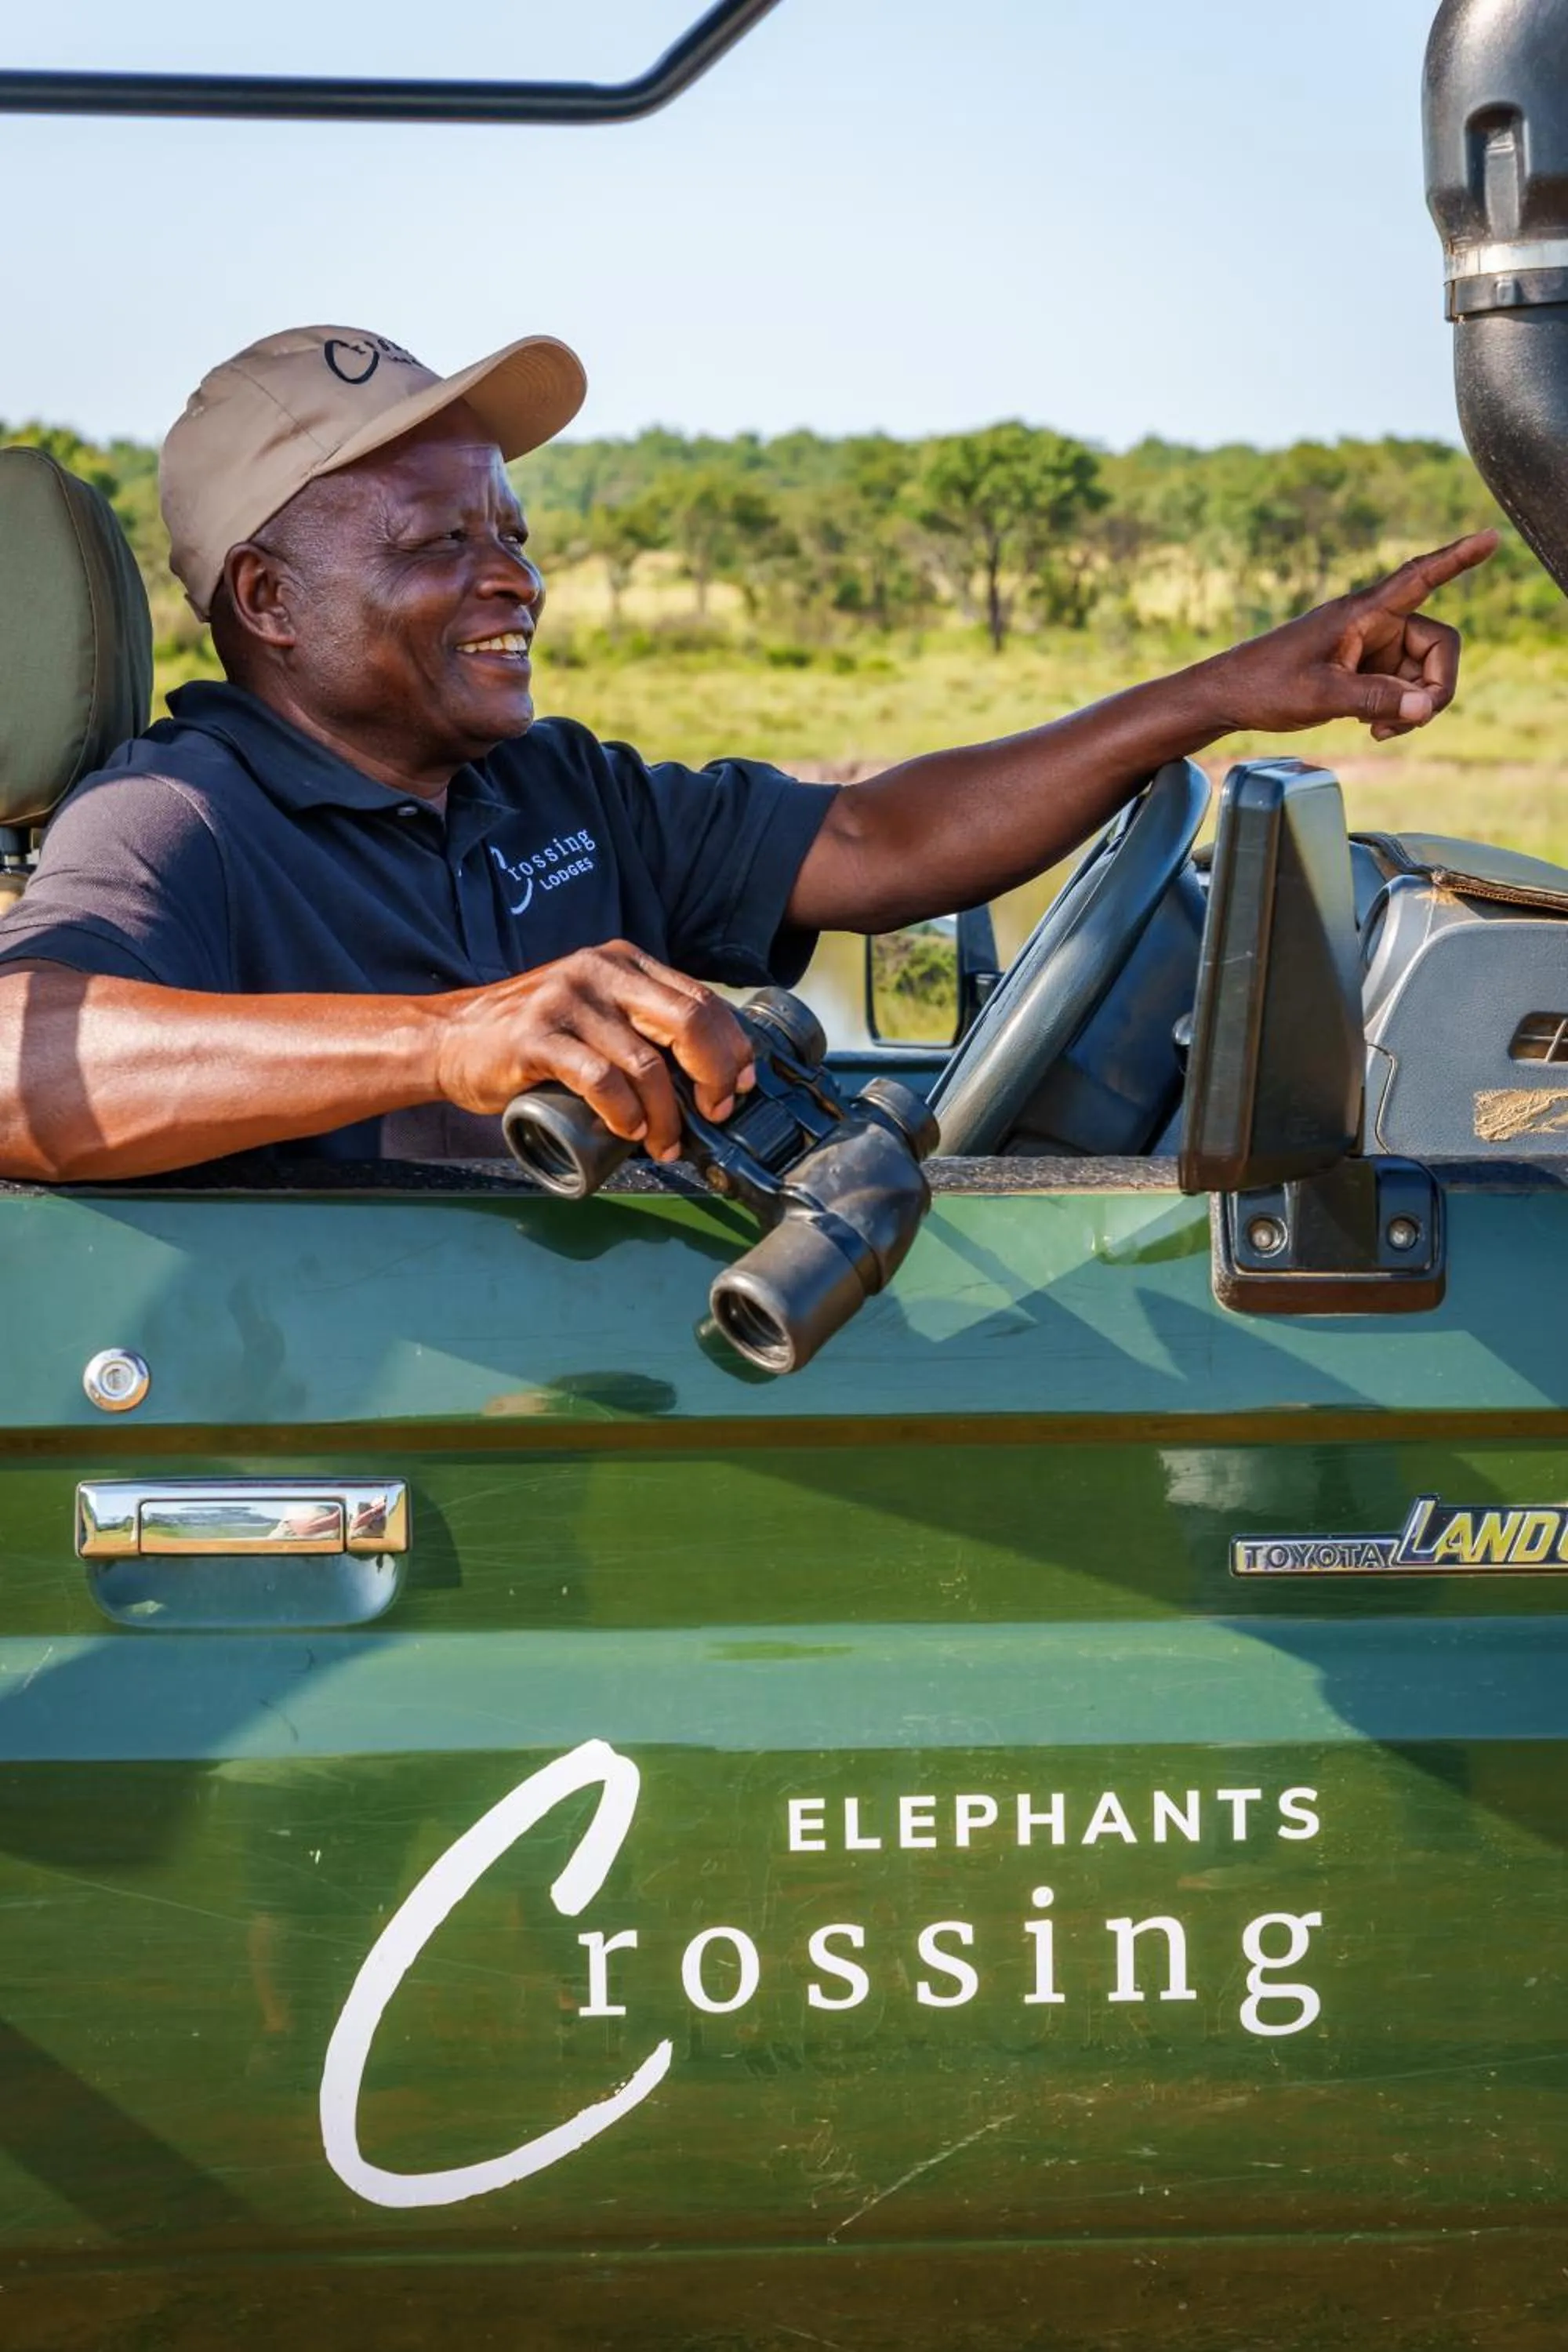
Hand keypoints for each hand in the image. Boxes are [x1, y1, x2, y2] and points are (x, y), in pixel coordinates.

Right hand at [432, 940, 754, 1160]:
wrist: (451, 1038)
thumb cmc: (531, 1035)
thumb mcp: (595, 1010)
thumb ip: (640, 1021)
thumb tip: (707, 1070)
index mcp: (624, 962)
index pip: (702, 1000)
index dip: (732, 1048)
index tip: (739, 1087)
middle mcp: (601, 971)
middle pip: (689, 1022)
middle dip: (715, 1076)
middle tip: (714, 1114)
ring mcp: (568, 1001)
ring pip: (646, 1062)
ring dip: (666, 1114)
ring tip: (664, 1142)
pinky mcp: (537, 1037)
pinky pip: (600, 1079)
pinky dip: (624, 1112)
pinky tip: (628, 1131)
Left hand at [1202, 531, 1498, 742]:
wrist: (1229, 697)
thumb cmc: (1266, 684)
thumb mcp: (1322, 694)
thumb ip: (1376, 698)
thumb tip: (1427, 706)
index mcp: (1363, 612)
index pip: (1420, 576)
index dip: (1459, 559)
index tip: (1492, 538)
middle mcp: (1374, 624)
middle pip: (1439, 645)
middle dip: (1436, 686)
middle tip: (1412, 720)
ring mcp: (1372, 648)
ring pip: (1423, 673)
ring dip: (1414, 705)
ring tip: (1379, 729)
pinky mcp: (1365, 670)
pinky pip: (1403, 687)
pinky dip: (1399, 709)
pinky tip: (1374, 728)